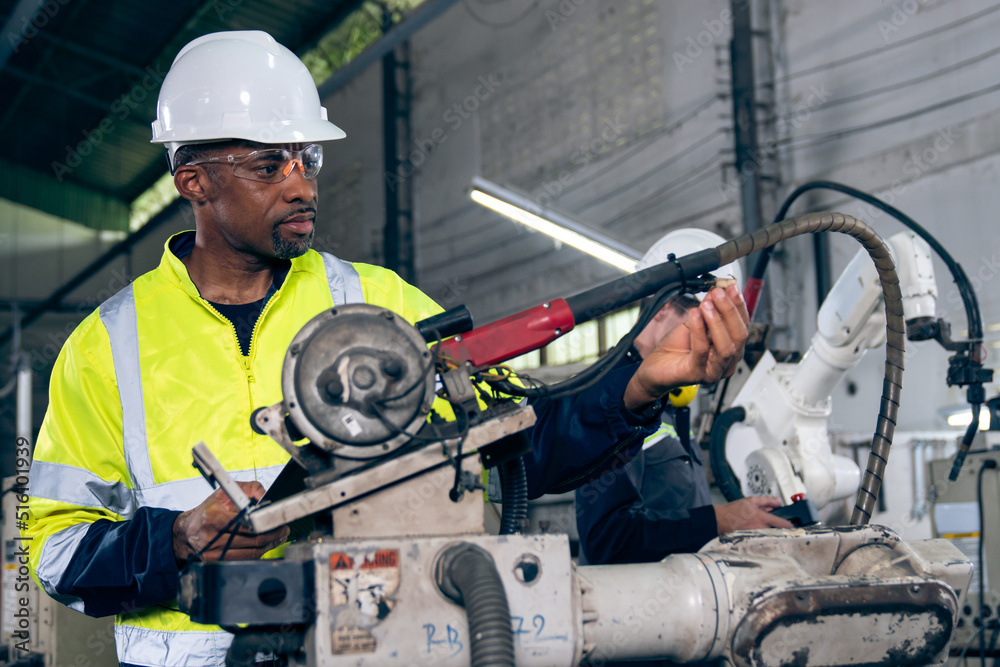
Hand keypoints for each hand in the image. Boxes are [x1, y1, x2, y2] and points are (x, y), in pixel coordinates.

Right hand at [172, 481, 289, 562]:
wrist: (186, 531)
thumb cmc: (209, 509)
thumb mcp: (225, 492)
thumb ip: (249, 489)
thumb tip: (268, 496)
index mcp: (214, 517)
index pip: (246, 523)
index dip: (266, 524)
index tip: (279, 522)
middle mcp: (212, 536)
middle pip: (251, 540)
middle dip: (272, 535)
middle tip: (284, 530)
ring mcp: (213, 552)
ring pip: (250, 553)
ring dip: (269, 546)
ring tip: (279, 537)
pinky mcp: (215, 561)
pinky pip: (243, 560)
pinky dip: (258, 554)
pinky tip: (266, 546)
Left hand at [624, 284, 748, 410]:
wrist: (655, 366)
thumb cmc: (676, 348)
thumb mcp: (694, 322)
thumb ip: (707, 309)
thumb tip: (717, 291)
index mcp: (731, 347)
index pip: (743, 325)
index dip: (738, 305)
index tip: (730, 287)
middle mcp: (727, 361)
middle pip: (740, 335)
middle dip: (729, 311)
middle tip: (718, 293)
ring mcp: (714, 370)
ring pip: (726, 346)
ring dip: (717, 321)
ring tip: (706, 304)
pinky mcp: (697, 374)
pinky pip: (702, 350)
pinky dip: (699, 331)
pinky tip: (694, 315)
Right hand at [713, 496, 793, 533]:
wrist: (721, 519)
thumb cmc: (734, 510)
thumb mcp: (751, 500)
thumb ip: (767, 501)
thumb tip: (778, 501)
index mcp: (762, 517)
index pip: (782, 523)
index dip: (791, 526)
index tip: (795, 527)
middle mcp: (761, 527)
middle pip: (778, 532)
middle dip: (782, 531)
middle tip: (785, 529)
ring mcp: (757, 535)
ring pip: (771, 536)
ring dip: (774, 533)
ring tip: (772, 530)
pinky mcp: (752, 539)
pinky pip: (762, 539)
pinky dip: (765, 536)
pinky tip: (762, 533)